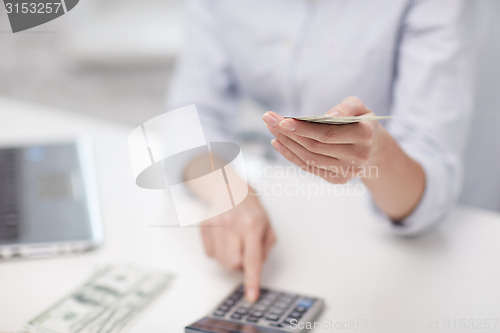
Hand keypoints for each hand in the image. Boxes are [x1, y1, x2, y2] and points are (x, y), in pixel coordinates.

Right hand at [201, 189, 275, 301]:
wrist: (229, 188)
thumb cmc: (250, 209)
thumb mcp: (267, 225)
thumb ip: (265, 248)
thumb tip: (255, 267)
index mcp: (252, 224)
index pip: (252, 259)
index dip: (252, 280)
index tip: (251, 296)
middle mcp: (232, 224)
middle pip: (233, 263)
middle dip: (240, 264)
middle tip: (245, 250)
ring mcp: (216, 224)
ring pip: (220, 261)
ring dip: (229, 258)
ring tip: (234, 242)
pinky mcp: (204, 226)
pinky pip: (210, 253)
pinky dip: (218, 251)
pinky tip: (224, 238)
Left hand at [263, 96, 386, 183]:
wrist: (373, 147)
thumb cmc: (361, 121)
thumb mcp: (359, 107)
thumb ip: (345, 107)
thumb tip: (327, 116)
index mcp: (365, 135)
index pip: (328, 134)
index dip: (303, 128)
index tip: (282, 121)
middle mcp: (358, 156)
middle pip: (315, 146)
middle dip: (288, 133)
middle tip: (268, 119)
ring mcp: (347, 171)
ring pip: (309, 158)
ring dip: (286, 143)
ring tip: (271, 129)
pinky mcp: (338, 179)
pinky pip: (309, 167)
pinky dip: (291, 155)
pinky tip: (277, 143)